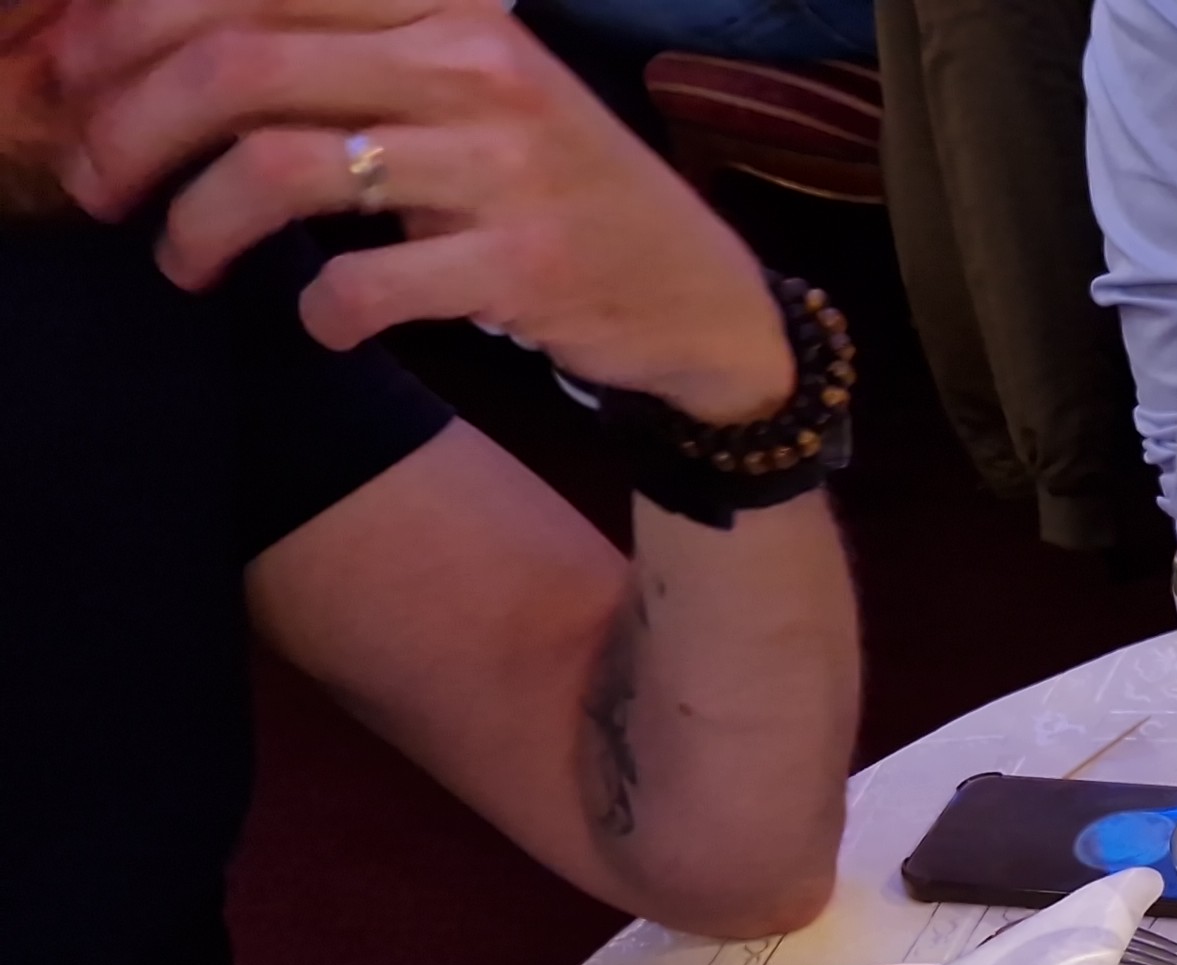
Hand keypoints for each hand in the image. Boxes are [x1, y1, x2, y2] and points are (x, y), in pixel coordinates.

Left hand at [53, 0, 792, 420]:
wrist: (701, 299)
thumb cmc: (550, 191)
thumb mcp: (467, 83)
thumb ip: (346, 49)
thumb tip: (154, 44)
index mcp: (447, 5)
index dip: (125, 31)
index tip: (76, 88)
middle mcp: (476, 66)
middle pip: (234, 65)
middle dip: (130, 132)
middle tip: (100, 187)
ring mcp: (506, 166)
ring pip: (278, 170)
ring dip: (197, 229)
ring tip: (183, 264)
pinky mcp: (525, 267)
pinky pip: (362, 286)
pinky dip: (317, 313)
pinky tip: (323, 323)